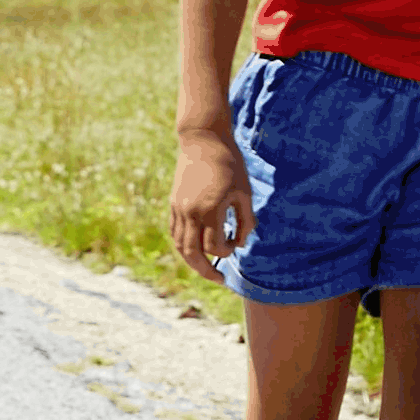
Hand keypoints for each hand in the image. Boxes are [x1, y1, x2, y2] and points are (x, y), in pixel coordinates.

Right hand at [168, 133, 253, 281]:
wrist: (203, 140)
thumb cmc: (230, 164)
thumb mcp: (245, 191)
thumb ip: (246, 220)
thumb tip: (241, 243)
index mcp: (210, 209)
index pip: (215, 246)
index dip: (227, 251)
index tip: (237, 245)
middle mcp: (190, 212)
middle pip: (192, 254)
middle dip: (205, 270)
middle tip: (218, 279)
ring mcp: (178, 209)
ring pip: (180, 246)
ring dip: (192, 261)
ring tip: (206, 268)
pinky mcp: (173, 204)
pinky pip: (175, 233)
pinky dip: (184, 246)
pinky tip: (195, 250)